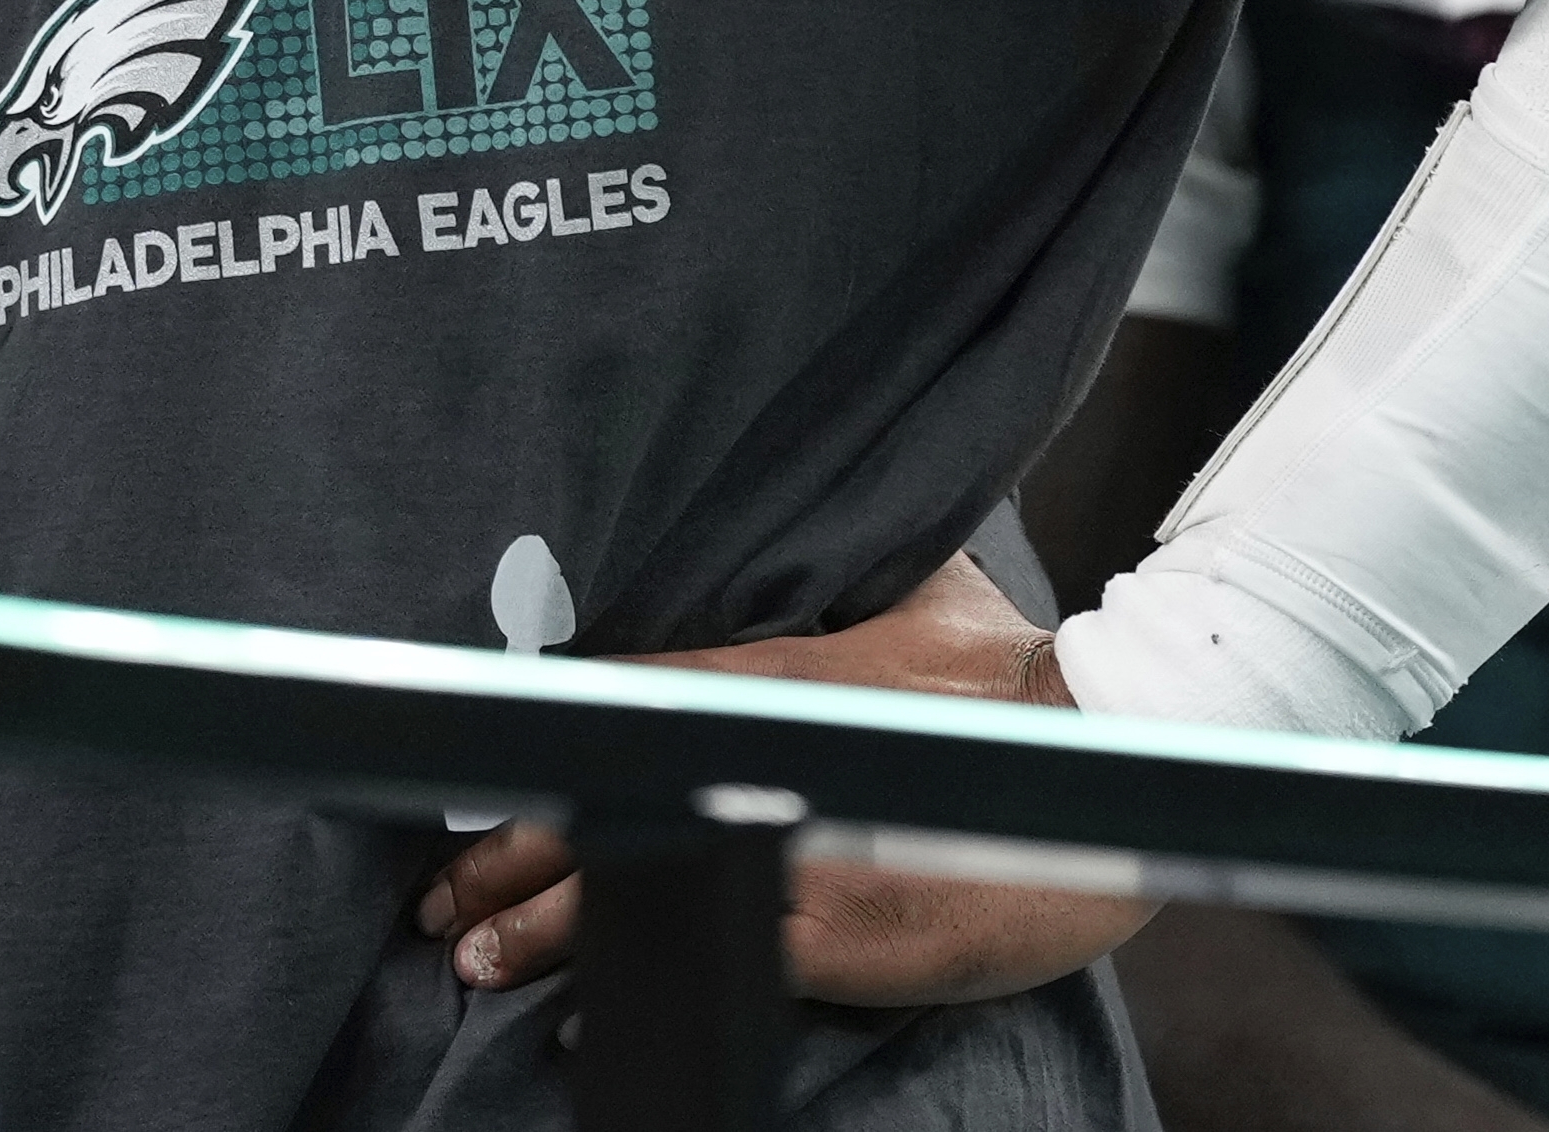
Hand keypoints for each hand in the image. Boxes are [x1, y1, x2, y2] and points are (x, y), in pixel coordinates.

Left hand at [415, 552, 1153, 1010]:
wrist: (1111, 755)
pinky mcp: (828, 932)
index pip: (619, 705)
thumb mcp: (933, 590)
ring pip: (629, 887)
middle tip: (437, 899)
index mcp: (778, 672)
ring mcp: (789, 846)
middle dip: (504, 856)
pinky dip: (630, 986)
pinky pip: (699, 957)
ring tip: (472, 960)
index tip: (475, 791)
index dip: (536, 753)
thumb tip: (839, 526)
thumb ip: (863, 572)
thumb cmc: (1024, 673)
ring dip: (539, 931)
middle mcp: (763, 754)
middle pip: (599, 801)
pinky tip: (577, 1022)